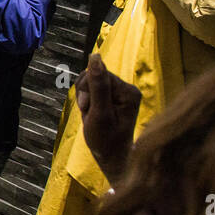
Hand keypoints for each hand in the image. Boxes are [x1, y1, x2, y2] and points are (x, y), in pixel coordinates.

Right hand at [75, 53, 141, 179]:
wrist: (112, 158)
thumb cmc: (106, 140)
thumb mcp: (99, 113)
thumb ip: (98, 85)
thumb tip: (95, 56)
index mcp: (128, 91)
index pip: (99, 73)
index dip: (87, 88)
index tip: (87, 108)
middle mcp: (128, 89)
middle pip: (95, 76)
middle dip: (86, 93)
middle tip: (87, 112)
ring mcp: (121, 94)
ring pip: (92, 82)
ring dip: (85, 98)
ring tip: (89, 114)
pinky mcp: (114, 98)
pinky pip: (94, 90)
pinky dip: (88, 101)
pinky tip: (91, 113)